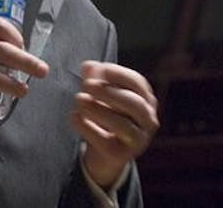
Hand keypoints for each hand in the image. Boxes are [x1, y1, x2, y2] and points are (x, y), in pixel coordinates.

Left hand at [70, 61, 159, 189]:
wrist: (106, 154)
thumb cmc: (108, 116)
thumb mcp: (102, 95)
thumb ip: (96, 79)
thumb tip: (88, 66)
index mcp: (146, 100)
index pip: (139, 84)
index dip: (120, 74)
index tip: (102, 69)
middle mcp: (148, 121)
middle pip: (135, 104)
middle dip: (109, 92)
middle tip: (86, 84)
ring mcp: (137, 140)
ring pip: (123, 125)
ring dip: (99, 110)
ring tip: (79, 99)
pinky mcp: (121, 156)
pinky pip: (105, 142)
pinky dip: (88, 128)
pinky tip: (74, 117)